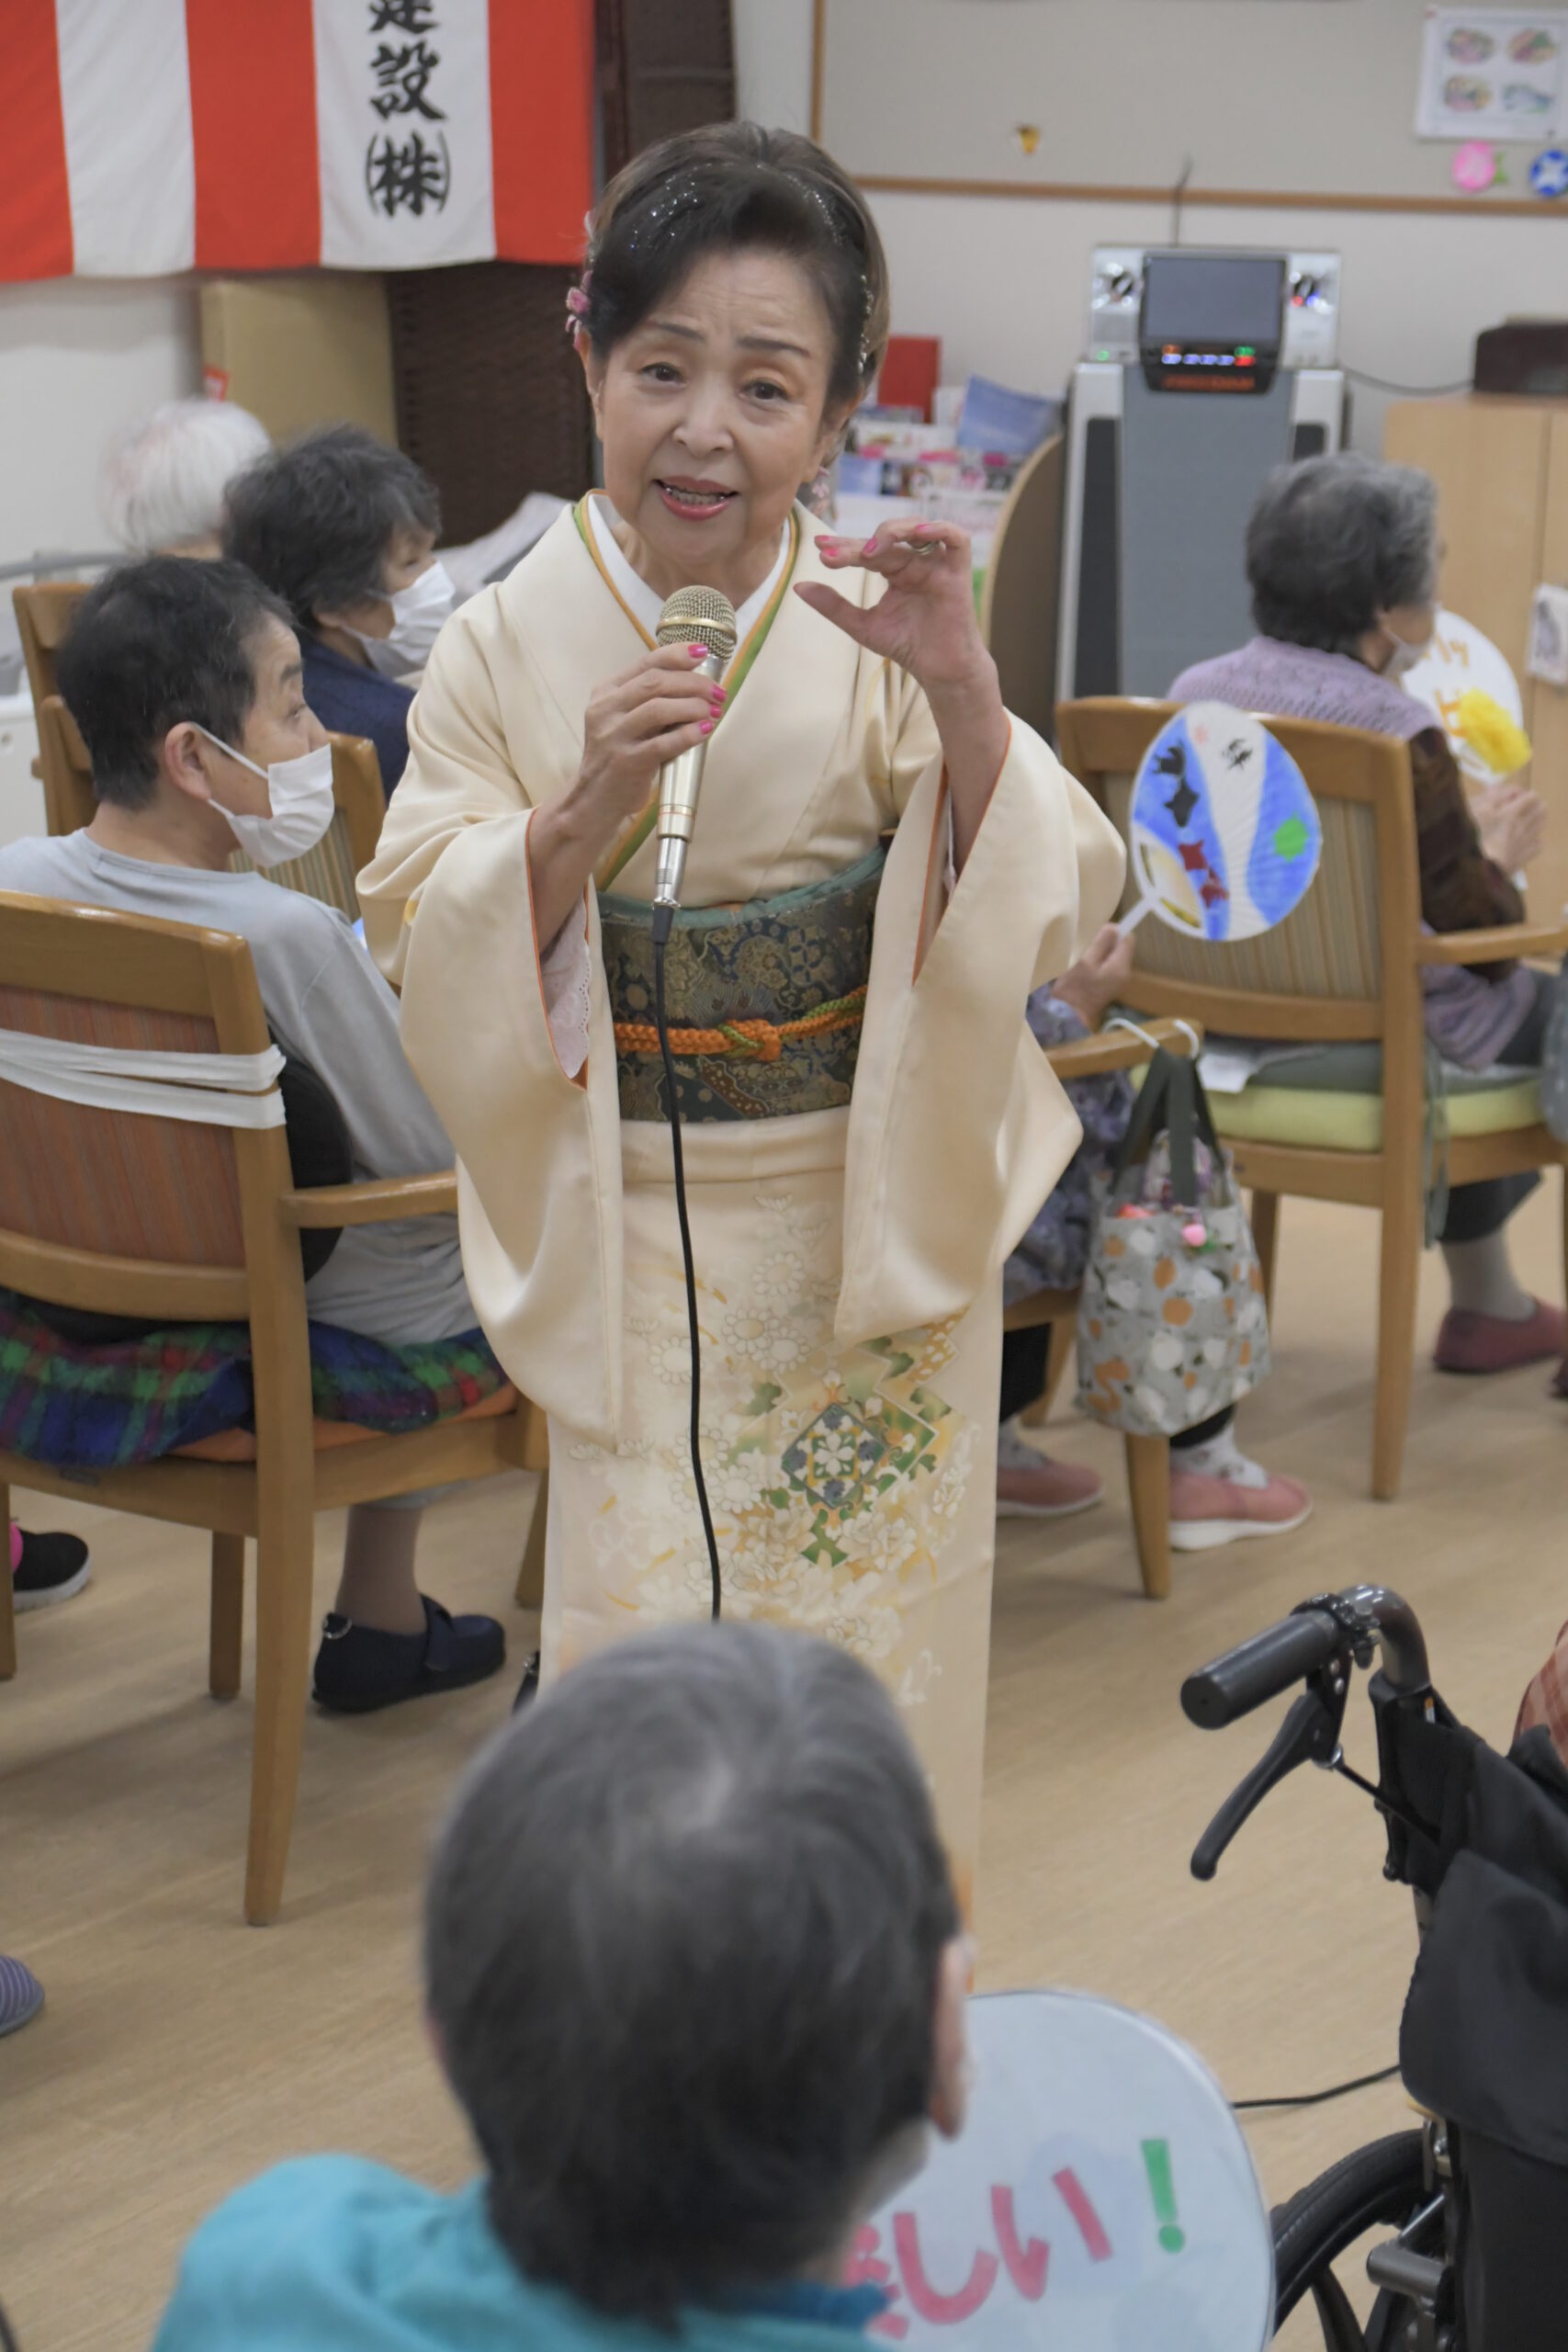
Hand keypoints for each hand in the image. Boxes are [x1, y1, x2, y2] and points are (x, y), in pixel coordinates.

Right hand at [572, 640, 725, 847]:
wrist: (594, 800)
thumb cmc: (619, 756)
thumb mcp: (626, 720)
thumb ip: (650, 700)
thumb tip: (697, 683)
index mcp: (606, 692)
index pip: (645, 662)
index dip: (677, 654)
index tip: (703, 653)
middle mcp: (605, 709)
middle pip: (655, 682)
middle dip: (693, 683)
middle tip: (717, 692)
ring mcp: (613, 736)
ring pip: (659, 708)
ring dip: (693, 706)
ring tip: (713, 711)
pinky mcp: (626, 762)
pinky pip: (663, 743)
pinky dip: (689, 734)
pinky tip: (705, 730)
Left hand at [795, 520, 994, 696]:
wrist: (939, 672)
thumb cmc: (907, 647)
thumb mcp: (862, 626)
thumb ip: (833, 606)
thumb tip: (798, 586)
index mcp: (895, 570)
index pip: (867, 550)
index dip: (844, 546)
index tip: (819, 548)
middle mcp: (916, 562)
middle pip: (887, 540)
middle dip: (858, 544)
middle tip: (834, 554)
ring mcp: (937, 565)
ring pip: (918, 530)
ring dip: (893, 532)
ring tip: (870, 549)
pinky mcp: (958, 572)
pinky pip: (956, 539)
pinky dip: (940, 529)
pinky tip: (917, 533)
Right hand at [1053, 924, 1135, 1029]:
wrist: (1067, 1015)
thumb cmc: (1074, 987)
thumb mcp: (1085, 961)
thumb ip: (1101, 943)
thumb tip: (1114, 927)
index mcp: (1121, 967)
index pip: (1128, 938)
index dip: (1114, 932)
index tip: (1096, 935)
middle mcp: (1124, 973)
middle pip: (1121, 947)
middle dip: (1106, 943)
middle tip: (1087, 947)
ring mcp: (1118, 981)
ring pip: (1114, 956)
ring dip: (1101, 952)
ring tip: (1084, 957)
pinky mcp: (1109, 985)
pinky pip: (1108, 966)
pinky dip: (1099, 962)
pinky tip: (1086, 967)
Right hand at [1477, 778, 1545, 873]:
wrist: (1478, 869)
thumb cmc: (1473, 838)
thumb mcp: (1475, 812)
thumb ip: (1489, 796)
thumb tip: (1497, 786)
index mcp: (1511, 812)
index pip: (1530, 796)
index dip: (1522, 794)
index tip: (1512, 797)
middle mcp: (1522, 826)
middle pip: (1540, 809)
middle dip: (1534, 805)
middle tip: (1522, 807)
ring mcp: (1525, 842)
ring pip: (1541, 825)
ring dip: (1536, 820)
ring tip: (1525, 821)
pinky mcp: (1524, 857)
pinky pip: (1537, 845)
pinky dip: (1533, 841)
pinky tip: (1524, 841)